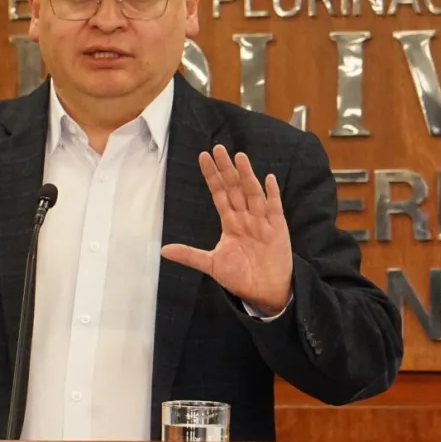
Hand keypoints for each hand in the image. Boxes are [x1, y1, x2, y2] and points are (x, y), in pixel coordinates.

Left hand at [161, 145, 291, 315]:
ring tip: (239, 157)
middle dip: (226, 169)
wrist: (264, 293)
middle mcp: (245, 217)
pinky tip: (269, 179)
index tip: (203, 156)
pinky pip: (274, 208)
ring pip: (253, 193)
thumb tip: (163, 250)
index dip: (212, 176)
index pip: (219, 193)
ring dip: (247, 175)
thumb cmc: (240, 277)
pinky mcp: (277, 228)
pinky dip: (272, 194)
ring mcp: (262, 221)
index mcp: (230, 222)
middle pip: (235, 188)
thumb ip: (189, 255)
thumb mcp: (211, 264)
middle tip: (218, 148)